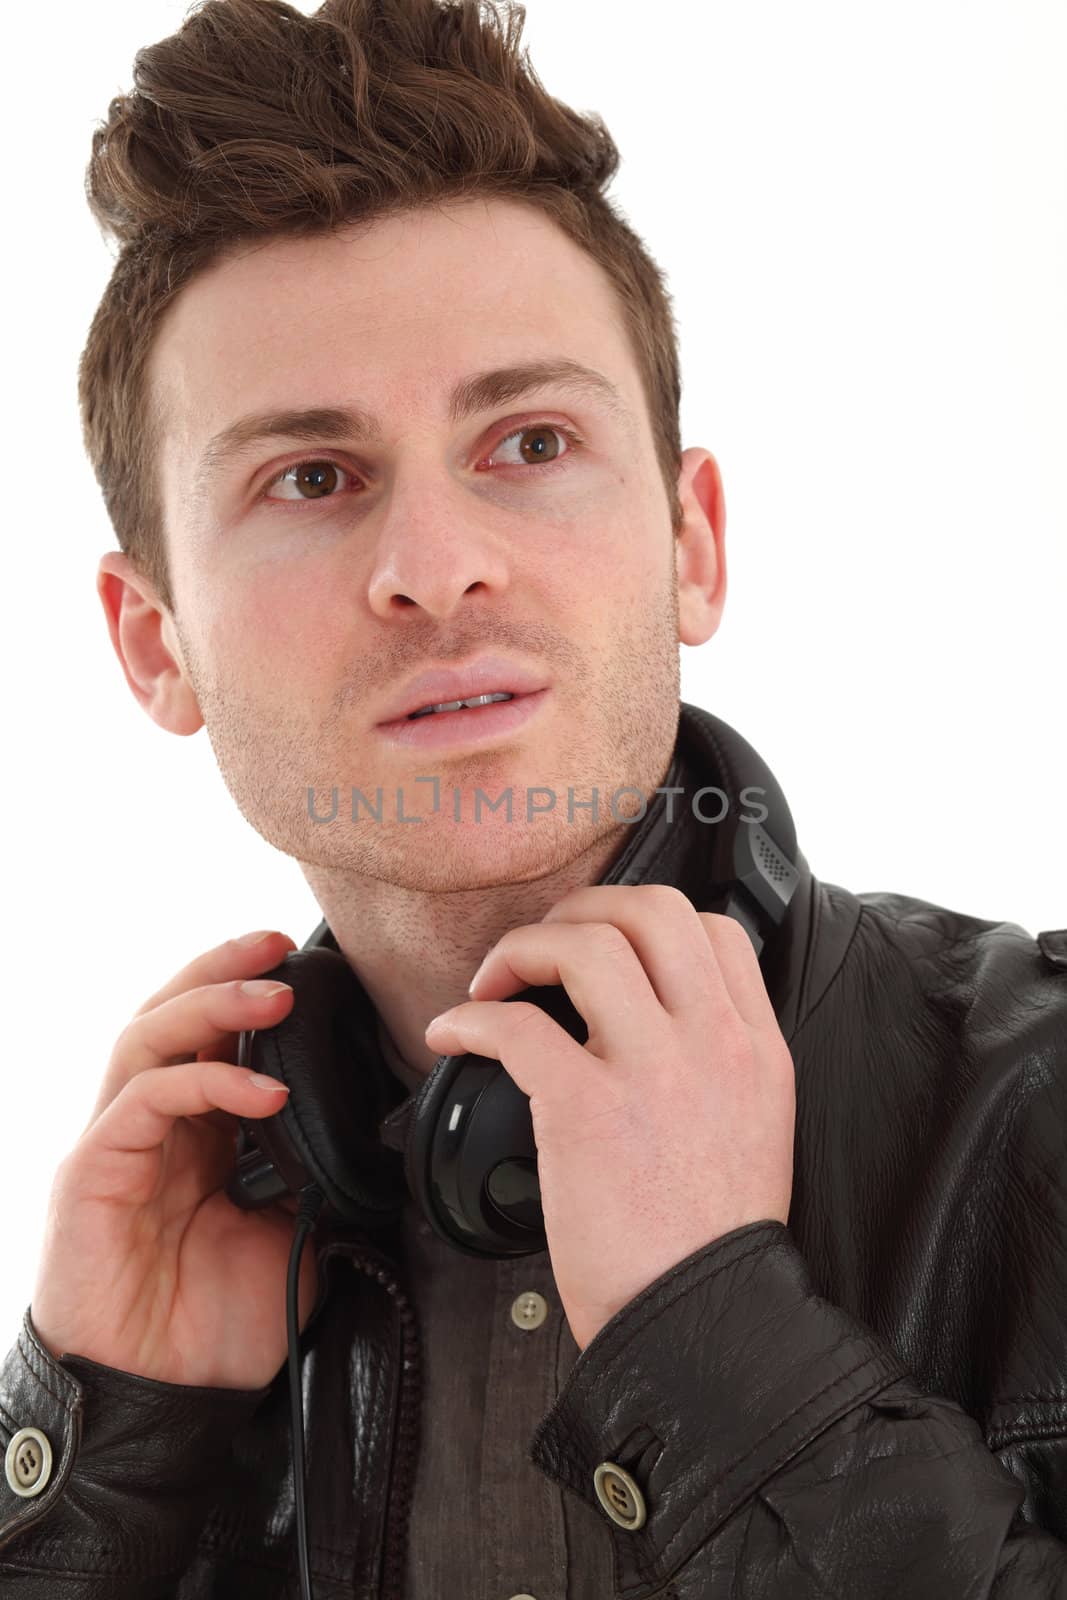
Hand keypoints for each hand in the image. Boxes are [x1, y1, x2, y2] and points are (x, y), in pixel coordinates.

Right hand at [29, 930, 316, 1389]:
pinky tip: (264, 1091)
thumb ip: (315, 1177)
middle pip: (170, 1017)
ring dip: (211, 1005)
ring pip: (148, 1039)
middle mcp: (150, 1128)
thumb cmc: (215, 1327)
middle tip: (278, 944)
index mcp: (195, 1137)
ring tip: (271, 992)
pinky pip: (145, 1101)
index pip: (211, 1040)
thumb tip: (373, 1135)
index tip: (303, 961)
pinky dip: (205, 1083)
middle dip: (223, 970)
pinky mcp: (92, 1172)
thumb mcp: (293, 1237)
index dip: (248, 993)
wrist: (162, 1403)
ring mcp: (116, 1145)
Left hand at [423, 885, 795, 1351]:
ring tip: (493, 982)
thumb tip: (653, 1019)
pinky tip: (453, 1035)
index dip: (647, 921)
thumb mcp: (754, 1128)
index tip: (603, 945)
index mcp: (755, 1049)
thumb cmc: (708, 1244)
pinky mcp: (587, 1109)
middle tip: (543, 946)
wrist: (699, 1326)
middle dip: (581, 908)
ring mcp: (653, 1072)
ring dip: (523, 948)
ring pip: (585, 946)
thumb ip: (717, 1061)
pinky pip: (515, 1026)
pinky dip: (469, 1019)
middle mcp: (713, 1045)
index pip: (714, 930)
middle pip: (650, 911)